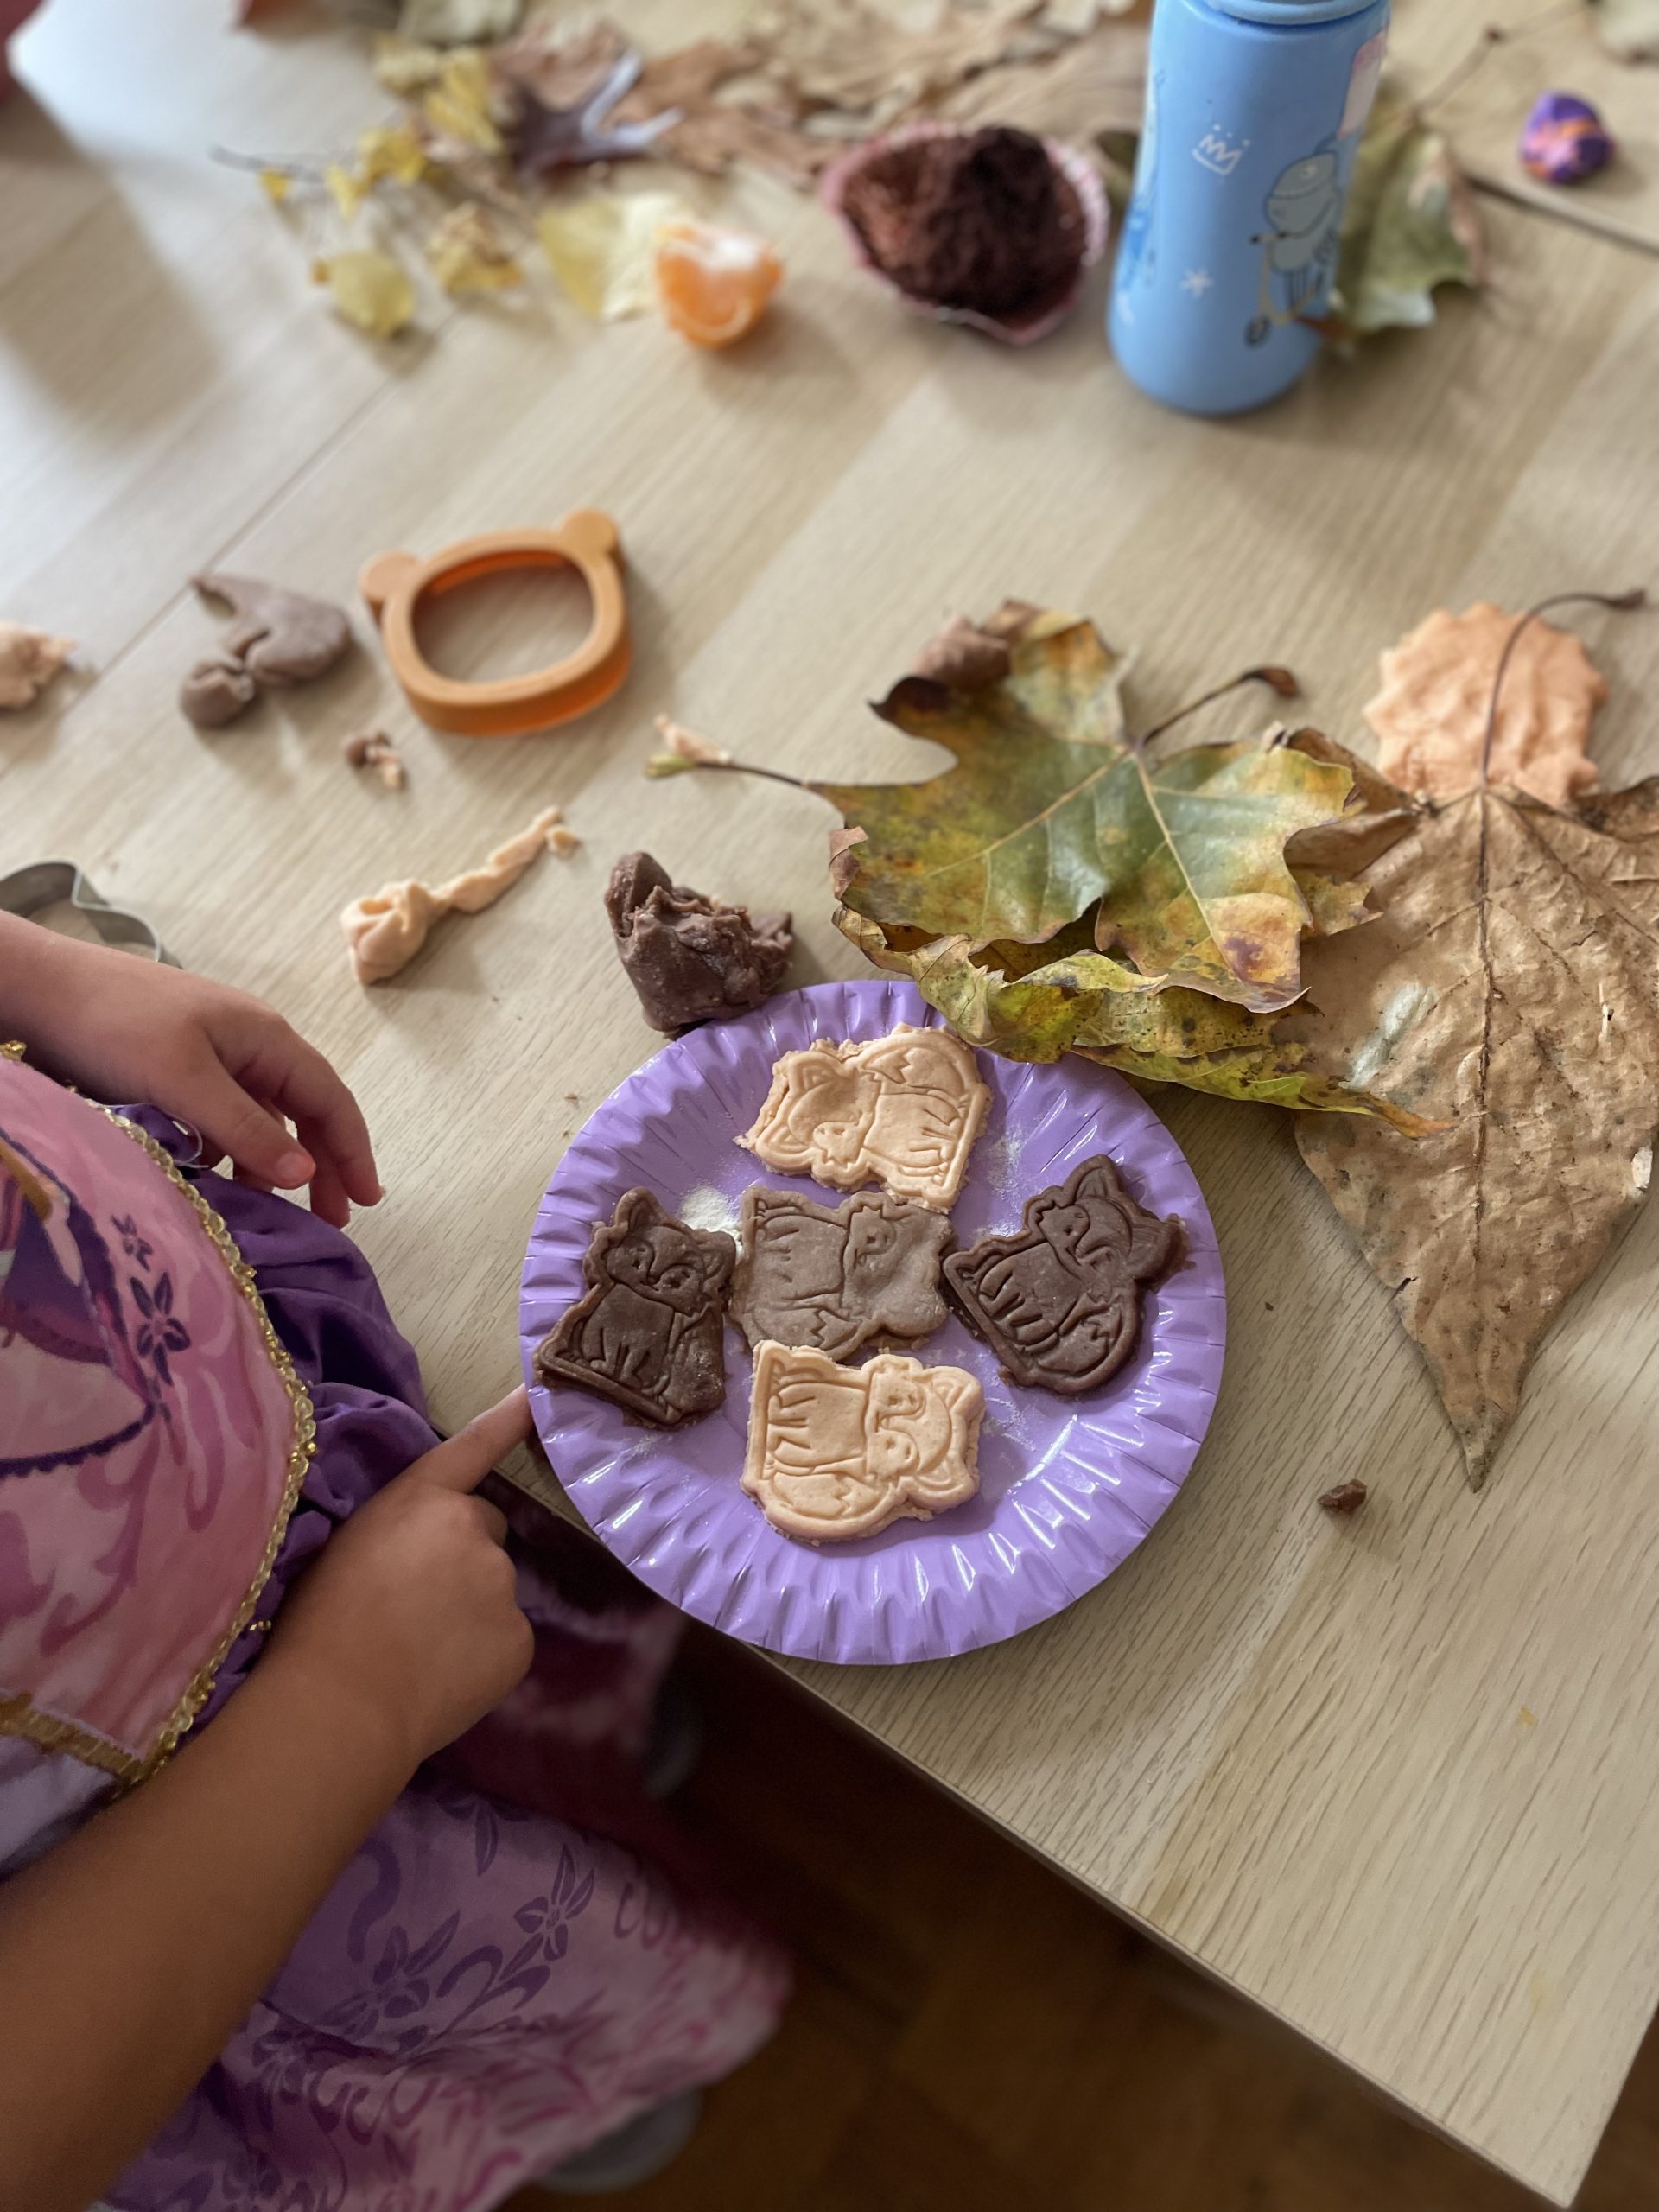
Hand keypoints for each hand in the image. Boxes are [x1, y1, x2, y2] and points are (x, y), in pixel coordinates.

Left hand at [0, 916, 378, 1224]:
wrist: (40, 989)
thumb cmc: (114, 1024)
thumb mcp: (183, 1081)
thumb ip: (247, 1129)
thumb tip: (307, 1174)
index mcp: (266, 1038)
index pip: (330, 1100)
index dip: (353, 1152)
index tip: (367, 1202)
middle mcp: (250, 1045)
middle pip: (305, 1111)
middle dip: (323, 1165)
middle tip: (331, 1220)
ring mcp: (215, 1055)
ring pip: (262, 1117)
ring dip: (271, 1163)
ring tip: (267, 1209)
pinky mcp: (180, 1067)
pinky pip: (223, 1117)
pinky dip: (229, 1151)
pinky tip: (215, 1177)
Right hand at [265, 1390, 535, 1770]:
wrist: (338, 1705)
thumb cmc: (319, 1624)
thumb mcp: (349, 1548)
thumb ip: (401, 1533)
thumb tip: (423, 1553)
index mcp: (421, 1499)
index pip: (473, 1447)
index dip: (508, 1418)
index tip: (540, 1392)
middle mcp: (475, 1529)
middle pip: (485, 1533)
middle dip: (462, 1556)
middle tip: (415, 1602)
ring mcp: (504, 1585)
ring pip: (493, 1590)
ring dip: (470, 1607)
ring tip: (420, 1648)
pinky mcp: (520, 1640)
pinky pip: (504, 1640)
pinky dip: (481, 1654)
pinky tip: (441, 1677)